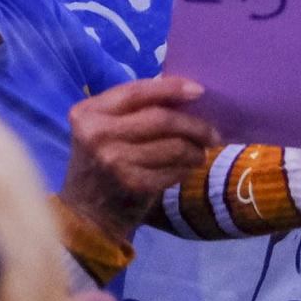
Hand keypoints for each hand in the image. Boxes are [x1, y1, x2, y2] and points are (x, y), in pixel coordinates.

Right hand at [62, 77, 218, 241]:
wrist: (87, 212)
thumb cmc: (100, 162)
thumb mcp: (103, 129)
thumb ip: (132, 109)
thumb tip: (183, 93)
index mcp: (88, 112)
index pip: (136, 91)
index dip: (171, 88)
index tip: (199, 91)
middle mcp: (97, 134)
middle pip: (160, 119)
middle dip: (194, 125)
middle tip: (212, 132)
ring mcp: (114, 160)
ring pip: (173, 146)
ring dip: (195, 150)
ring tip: (199, 153)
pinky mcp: (132, 184)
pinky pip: (173, 170)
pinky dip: (185, 169)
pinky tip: (185, 169)